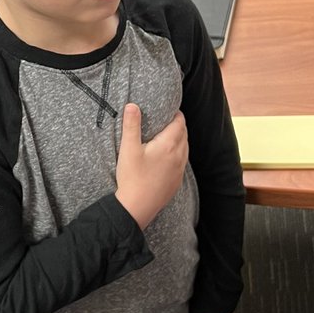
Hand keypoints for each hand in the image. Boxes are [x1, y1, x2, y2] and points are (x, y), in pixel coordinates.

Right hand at [114, 105, 187, 228]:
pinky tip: (167, 157)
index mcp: (169, 145)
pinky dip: (178, 154)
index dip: (175, 114)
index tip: (168, 110)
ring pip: (185, 148)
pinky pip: (182, 162)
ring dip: (179, 139)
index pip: (179, 123)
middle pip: (184, 134)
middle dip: (177, 125)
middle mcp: (179, 156)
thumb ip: (131, 125)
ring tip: (167, 136)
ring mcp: (179, 170)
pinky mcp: (176, 181)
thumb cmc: (132, 177)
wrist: (137, 207)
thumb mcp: (128, 149)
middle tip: (166, 120)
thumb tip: (132, 105)